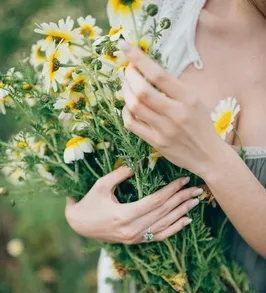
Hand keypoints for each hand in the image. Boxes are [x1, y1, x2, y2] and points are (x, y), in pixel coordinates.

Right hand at [65, 167, 201, 243]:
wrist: (79, 225)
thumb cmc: (89, 203)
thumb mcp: (102, 185)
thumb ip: (121, 174)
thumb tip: (140, 164)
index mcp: (124, 215)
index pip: (155, 201)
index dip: (171, 190)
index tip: (183, 180)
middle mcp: (132, 229)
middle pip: (163, 213)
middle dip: (181, 200)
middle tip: (197, 189)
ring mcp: (134, 238)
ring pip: (164, 225)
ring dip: (182, 213)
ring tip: (195, 202)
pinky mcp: (135, 241)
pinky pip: (158, 236)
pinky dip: (174, 229)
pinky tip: (186, 221)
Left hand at [120, 42, 225, 177]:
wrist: (209, 156)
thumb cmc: (202, 125)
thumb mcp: (196, 101)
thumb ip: (174, 88)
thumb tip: (148, 71)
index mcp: (188, 98)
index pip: (158, 74)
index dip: (138, 59)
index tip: (125, 47)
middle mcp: (176, 113)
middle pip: (142, 91)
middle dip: (129, 76)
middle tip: (127, 71)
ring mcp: (165, 130)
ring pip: (134, 107)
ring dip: (125, 93)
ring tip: (126, 86)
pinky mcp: (157, 143)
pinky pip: (133, 125)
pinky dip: (126, 113)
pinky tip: (129, 107)